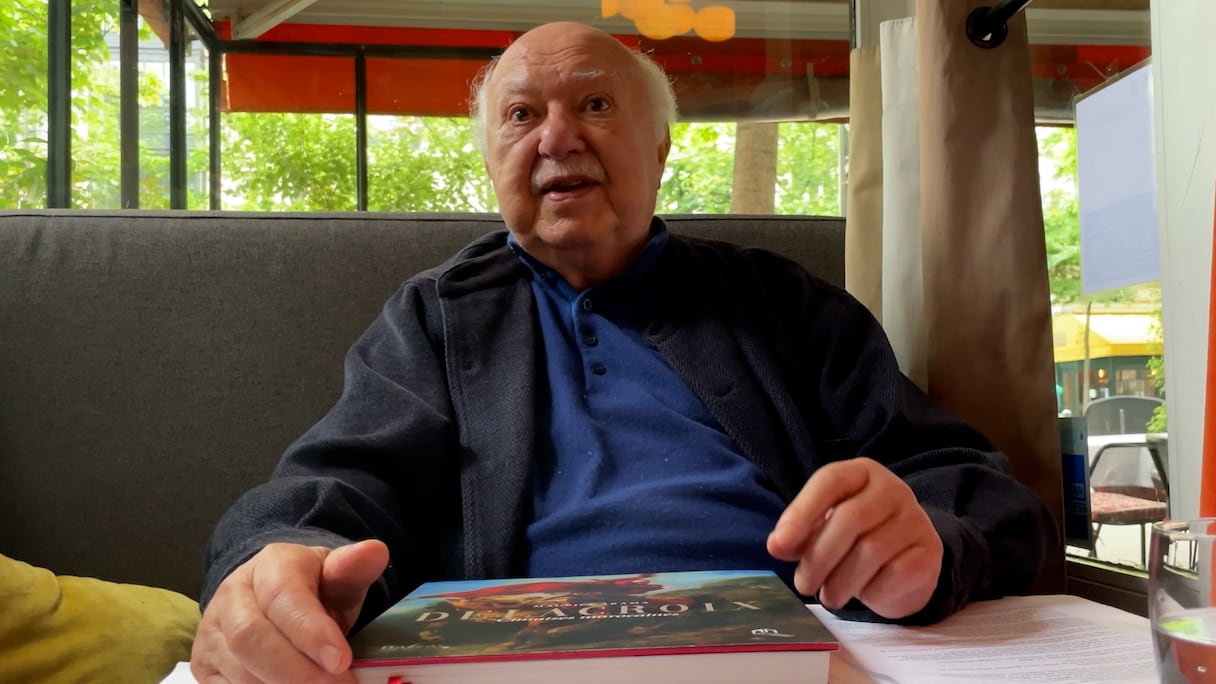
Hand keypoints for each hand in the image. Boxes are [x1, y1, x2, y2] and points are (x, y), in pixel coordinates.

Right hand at [191, 539, 388, 683]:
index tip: (341, 661)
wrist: (274, 595)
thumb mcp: (338, 574)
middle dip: (295, 671)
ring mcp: (212, 633)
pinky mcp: (203, 666)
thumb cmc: (314, 588)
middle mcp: (231, 596)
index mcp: (270, 566)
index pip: (283, 598)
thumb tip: (376, 551)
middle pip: (251, 638)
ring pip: (237, 670)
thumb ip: (354, 568)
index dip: (310, 632)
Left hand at [767, 457, 941, 618]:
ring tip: (827, 596)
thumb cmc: (855, 539)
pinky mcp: (930, 552)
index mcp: (862, 473)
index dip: (801, 512)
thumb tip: (776, 544)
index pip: (830, 480)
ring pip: (871, 551)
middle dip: (819, 558)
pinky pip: (894, 573)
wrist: (904, 562)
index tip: (779, 544)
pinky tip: (863, 594)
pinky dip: (871, 590)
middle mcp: (893, 489)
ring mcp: (915, 519)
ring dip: (841, 581)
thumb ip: (799, 533)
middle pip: (850, 519)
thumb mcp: (824, 528)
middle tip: (802, 585)